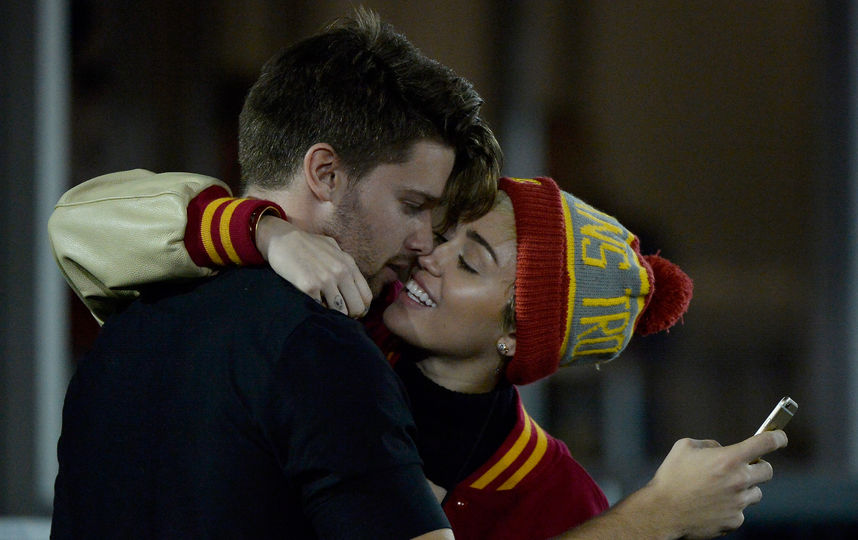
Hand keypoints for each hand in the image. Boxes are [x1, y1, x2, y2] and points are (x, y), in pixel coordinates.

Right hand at [255, 215, 371, 316]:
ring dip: (332, 314)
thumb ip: (346, 265)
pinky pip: (320, 309)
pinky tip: (310, 301)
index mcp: (348, 264)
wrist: (282, 238)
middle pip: (356, 308)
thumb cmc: (307, 244)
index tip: (349, 311)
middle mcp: (340, 272)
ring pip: (340, 312)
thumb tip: (355, 287)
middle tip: (336, 314)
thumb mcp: (333, 248)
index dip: (360, 309)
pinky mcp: (308, 286)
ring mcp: (325, 279)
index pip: (366, 297)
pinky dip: (316, 310)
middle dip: (348, 315)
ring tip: (322, 306)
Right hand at [646, 430, 787, 538]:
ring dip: (743, 488)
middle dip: (757, 467)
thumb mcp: (684, 447)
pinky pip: (741, 511)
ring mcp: (739, 503)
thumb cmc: (671, 477)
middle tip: (742, 468)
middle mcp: (739, 480)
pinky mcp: (734, 521)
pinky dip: (731, 507)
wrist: (662, 511)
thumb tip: (722, 450)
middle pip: (767, 470)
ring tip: (720, 490)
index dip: (777, 437)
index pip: (766, 443)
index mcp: (728, 459)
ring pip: (754, 492)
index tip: (780, 437)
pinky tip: (712, 505)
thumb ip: (709, 445)